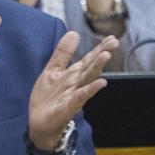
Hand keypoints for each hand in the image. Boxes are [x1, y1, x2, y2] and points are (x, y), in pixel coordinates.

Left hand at [28, 32, 116, 147]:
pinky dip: (89, 90)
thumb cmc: (49, 97)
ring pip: (87, 79)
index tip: (113, 38)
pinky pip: (80, 97)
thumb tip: (74, 33)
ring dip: (97, 68)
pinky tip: (100, 83)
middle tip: (114, 42)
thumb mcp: (52, 70)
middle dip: (101, 54)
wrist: (39, 122)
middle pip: (91, 67)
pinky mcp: (67, 107)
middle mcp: (76, 84)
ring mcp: (73, 95)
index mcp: (73, 75)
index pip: (88, 59)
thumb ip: (63, 53)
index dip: (99, 48)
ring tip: (106, 55)